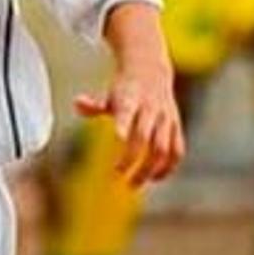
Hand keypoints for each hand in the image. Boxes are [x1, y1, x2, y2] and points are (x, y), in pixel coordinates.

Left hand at [74, 73, 184, 188]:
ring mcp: (165, 118)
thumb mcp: (109, 94)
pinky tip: (154, 178)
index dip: (123, 127)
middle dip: (131, 159)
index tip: (116, 141)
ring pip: (162, 149)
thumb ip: (94, 105)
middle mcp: (150, 109)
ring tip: (134, 184)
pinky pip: (177, 151)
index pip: (127, 114)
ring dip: (149, 169)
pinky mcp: (176, 126)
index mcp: (131, 99)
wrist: (151, 70)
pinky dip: (168, 167)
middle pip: (143, 138)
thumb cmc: (124, 88)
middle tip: (118, 175)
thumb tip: (77, 103)